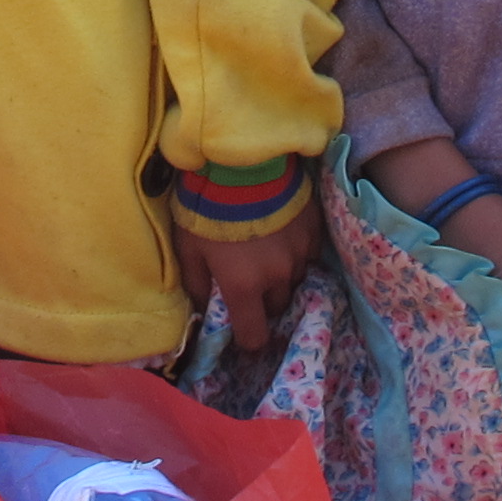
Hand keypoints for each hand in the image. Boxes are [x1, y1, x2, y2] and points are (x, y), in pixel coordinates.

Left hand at [171, 201, 317, 352]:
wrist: (240, 162)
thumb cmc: (206, 208)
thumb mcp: (188, 248)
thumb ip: (196, 284)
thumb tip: (203, 308)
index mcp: (244, 287)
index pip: (254, 335)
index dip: (249, 338)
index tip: (244, 330)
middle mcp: (277, 277)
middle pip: (277, 307)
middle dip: (264, 302)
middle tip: (250, 282)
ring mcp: (300, 253)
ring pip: (294, 280)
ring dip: (281, 275)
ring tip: (265, 253)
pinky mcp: (314, 230)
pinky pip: (308, 253)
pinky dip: (296, 251)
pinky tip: (281, 233)